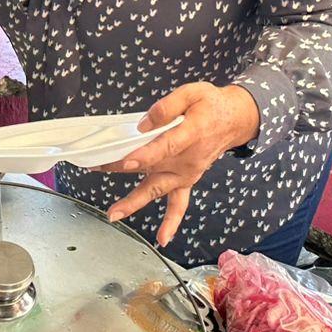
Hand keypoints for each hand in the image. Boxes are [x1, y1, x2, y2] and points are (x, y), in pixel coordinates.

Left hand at [98, 82, 260, 248]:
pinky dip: (171, 222)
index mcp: (190, 133)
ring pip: (157, 189)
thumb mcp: (192, 92)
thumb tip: (143, 124)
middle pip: (152, 166)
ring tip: (113, 214)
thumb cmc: (210, 104)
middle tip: (97, 168)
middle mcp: (187, 158)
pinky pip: (180, 204)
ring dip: (134, 201)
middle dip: (122, 168)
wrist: (233, 120)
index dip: (146, 154)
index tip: (126, 160)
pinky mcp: (187, 179)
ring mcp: (187, 172)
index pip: (166, 146)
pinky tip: (162, 238)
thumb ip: (167, 106)